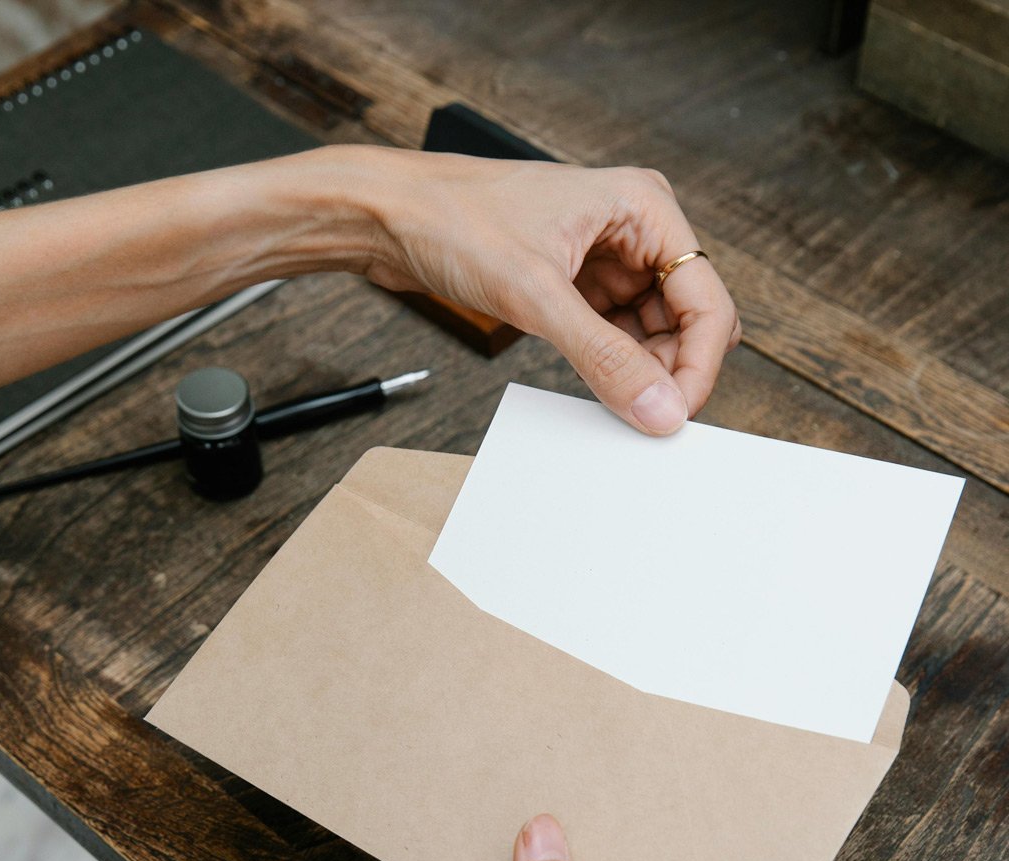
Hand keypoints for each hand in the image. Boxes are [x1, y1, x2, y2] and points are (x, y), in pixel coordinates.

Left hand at [363, 150, 740, 433]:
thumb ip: (604, 357)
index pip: (706, 299)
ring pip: (652, 333)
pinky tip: (600, 389)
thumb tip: (658, 408)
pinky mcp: (574, 284)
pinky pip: (614, 336)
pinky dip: (612, 365)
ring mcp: (604, 259)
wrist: (389, 217)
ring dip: (641, 372)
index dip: (699, 363)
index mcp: (643, 207)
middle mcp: (633, 230)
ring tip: (618, 406)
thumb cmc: (454, 219)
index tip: (677, 414)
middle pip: (686, 318)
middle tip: (648, 419)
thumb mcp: (536, 294)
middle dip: (673, 370)